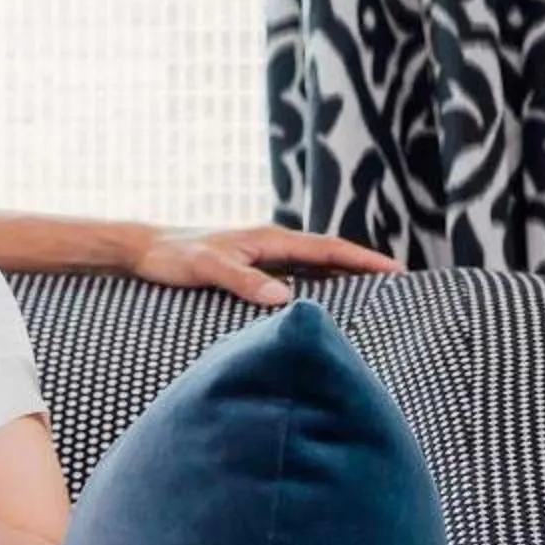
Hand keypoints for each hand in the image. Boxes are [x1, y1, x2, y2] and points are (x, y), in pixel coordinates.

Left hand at [132, 225, 402, 306]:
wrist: (144, 250)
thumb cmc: (173, 257)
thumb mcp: (207, 268)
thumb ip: (243, 281)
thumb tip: (285, 299)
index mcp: (269, 239)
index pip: (328, 249)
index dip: (364, 261)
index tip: (397, 271)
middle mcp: (270, 245)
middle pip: (329, 257)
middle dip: (364, 269)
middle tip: (400, 287)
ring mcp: (262, 257)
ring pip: (313, 268)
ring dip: (342, 279)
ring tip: (374, 297)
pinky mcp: (250, 269)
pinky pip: (293, 278)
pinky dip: (314, 287)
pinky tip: (321, 304)